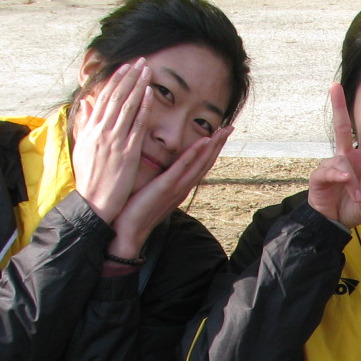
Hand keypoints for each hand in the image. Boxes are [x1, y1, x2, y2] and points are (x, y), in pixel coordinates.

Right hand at [71, 59, 151, 224]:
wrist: (93, 202)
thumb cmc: (89, 177)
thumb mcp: (81, 147)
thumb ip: (85, 123)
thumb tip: (85, 104)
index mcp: (91, 129)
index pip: (104, 98)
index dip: (115, 80)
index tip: (125, 66)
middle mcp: (101, 131)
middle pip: (116, 97)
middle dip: (129, 76)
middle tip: (140, 60)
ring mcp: (114, 141)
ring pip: (127, 107)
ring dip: (138, 86)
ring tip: (147, 70)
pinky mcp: (126, 152)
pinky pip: (136, 126)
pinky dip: (142, 108)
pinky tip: (150, 94)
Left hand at [107, 124, 234, 261]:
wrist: (129, 234)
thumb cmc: (136, 214)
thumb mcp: (153, 194)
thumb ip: (162, 183)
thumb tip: (162, 173)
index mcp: (180, 188)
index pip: (200, 166)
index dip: (212, 150)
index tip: (220, 134)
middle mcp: (183, 188)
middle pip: (206, 162)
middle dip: (219, 144)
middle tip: (230, 127)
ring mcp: (176, 188)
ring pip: (200, 163)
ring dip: (213, 145)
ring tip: (222, 130)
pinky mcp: (166, 187)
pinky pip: (182, 167)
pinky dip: (194, 154)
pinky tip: (203, 141)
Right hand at [308, 83, 360, 227]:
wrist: (332, 222)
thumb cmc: (351, 209)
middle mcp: (346, 158)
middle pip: (342, 128)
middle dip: (339, 107)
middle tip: (335, 86)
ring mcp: (332, 166)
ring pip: (341, 161)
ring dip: (350, 178)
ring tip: (355, 196)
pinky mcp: (319, 176)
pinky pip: (329, 171)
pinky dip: (338, 176)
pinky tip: (344, 181)